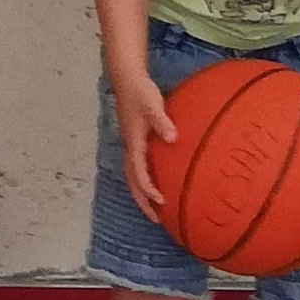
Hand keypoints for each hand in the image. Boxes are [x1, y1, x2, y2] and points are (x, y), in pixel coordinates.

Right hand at [112, 70, 178, 216]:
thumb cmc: (141, 92)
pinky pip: (137, 168)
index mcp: (133, 143)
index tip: (163, 201)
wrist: (127, 79)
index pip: (139, 173)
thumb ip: (162, 122)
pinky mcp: (133, 142)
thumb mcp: (153, 104)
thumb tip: (172, 138)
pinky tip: (156, 183)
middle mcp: (129, 148)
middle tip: (157, 220)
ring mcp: (130, 146)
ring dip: (142, 194)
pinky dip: (143, 181)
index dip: (149, 189)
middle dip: (143, 202)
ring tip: (156, 209)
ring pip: (133, 177)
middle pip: (132, 182)